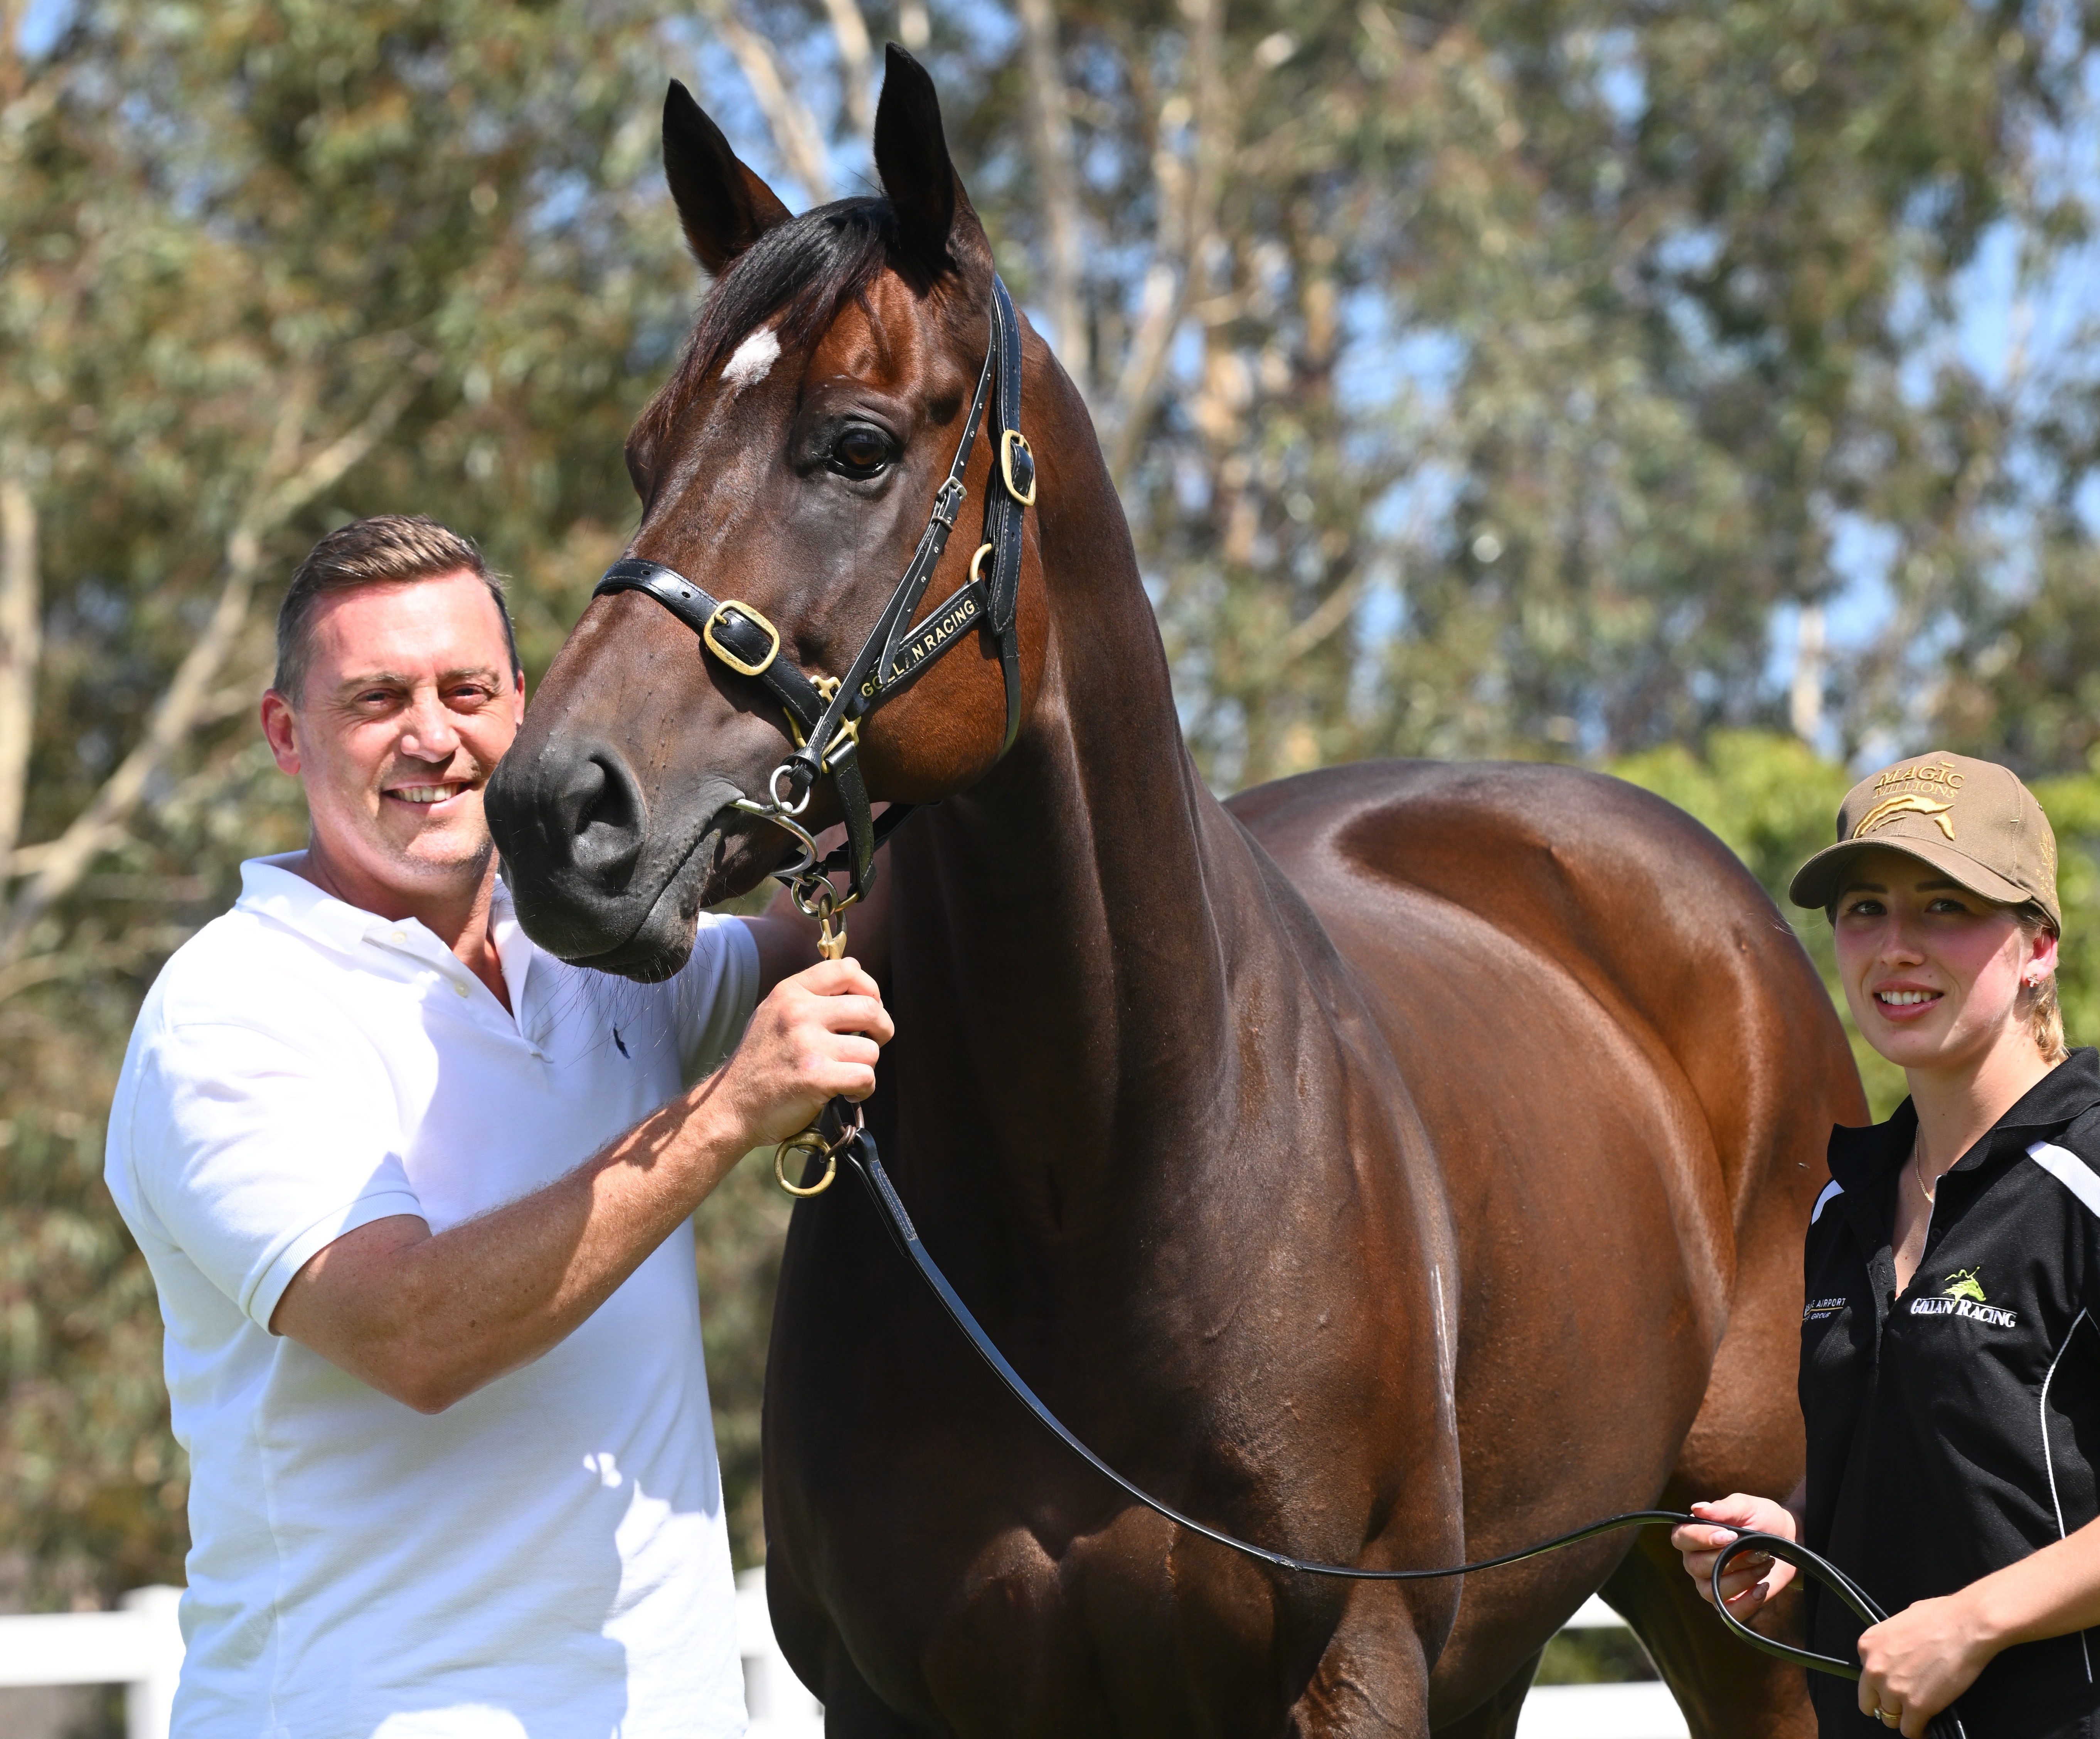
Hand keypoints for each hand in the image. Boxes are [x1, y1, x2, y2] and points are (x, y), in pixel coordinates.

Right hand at [713, 956, 893, 1148]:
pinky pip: (865, 1077)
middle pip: (870, 1008)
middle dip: (882, 1029)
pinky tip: (848, 1093)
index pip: (847, 969)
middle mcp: (798, 1013)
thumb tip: (857, 981)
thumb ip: (810, 997)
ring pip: (871, 1049)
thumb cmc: (759, 1064)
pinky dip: (864, 1089)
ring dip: (867, 1066)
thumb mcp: (774, 1015)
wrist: (730, 1106)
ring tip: (847, 1074)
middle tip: (872, 1043)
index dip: (870, 988)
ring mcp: (807, 1045)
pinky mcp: (815, 1077)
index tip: (869, 1008)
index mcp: (790, 993)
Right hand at [1670, 1493, 1797, 1616]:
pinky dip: (1748, 1602)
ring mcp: (1710, 1585)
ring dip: (1743, 1578)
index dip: (1701, 1538)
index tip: (1731, 1535)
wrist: (1788, 1540)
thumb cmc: (1762, 1519)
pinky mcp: (1729, 1603)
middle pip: (1697, 1566)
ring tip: (1765, 1564)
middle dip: (1732, 1559)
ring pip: (1712, 1590)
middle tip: (1758, 1550)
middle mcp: (1695, 1561)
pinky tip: (1762, 1587)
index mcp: (1693, 1535)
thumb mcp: (1746, 1507)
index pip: (1681, 1539)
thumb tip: (1697, 1508)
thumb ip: (1723, 1509)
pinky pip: (1730, 1613)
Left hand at [1857, 1593, 1990, 1736]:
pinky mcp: (1916, 1706)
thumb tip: (1897, 1655)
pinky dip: (1919, 1731)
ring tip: (1918, 1713)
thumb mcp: (1899, 1623)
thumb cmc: (1939, 1617)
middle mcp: (1874, 1669)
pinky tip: (1927, 1725)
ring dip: (1904, 1717)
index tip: (1894, 1686)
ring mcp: (1893, 1689)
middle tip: (1902, 1705)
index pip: (1865, 1677)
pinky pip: (1910, 1731)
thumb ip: (1890, 1644)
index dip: (1881, 1684)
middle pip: (1870, 1702)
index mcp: (1867, 1646)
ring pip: (1890, 1719)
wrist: (1966, 1625)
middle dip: (1885, 1705)